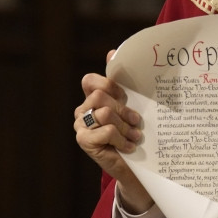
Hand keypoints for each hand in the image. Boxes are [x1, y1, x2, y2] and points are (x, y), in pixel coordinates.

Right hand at [74, 50, 152, 212]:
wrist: (136, 166)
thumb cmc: (133, 132)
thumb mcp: (132, 104)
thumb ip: (122, 81)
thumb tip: (112, 52)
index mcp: (91, 98)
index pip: (89, 80)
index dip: (109, 85)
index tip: (125, 95)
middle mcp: (82, 110)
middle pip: (100, 96)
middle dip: (123, 109)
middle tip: (136, 121)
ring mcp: (80, 126)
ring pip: (104, 113)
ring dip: (125, 126)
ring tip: (134, 136)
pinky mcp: (84, 141)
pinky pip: (106, 130)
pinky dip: (121, 138)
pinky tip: (128, 147)